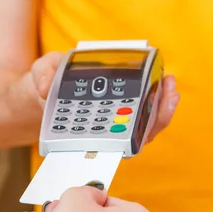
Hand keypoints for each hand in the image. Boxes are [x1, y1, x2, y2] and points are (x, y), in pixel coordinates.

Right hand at [30, 52, 179, 139]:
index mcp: (92, 127)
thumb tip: (45, 89)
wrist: (49, 83)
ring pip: (148, 120)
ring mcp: (119, 116)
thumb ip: (43, 77)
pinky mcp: (126, 103)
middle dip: (159, 114)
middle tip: (168, 93)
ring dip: (163, 103)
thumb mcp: (42, 73)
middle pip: (141, 130)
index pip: (118, 138)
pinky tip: (165, 79)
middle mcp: (109, 125)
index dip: (137, 134)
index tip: (148, 122)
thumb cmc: (50, 83)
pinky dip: (158, 95)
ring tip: (170, 82)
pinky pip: (147, 105)